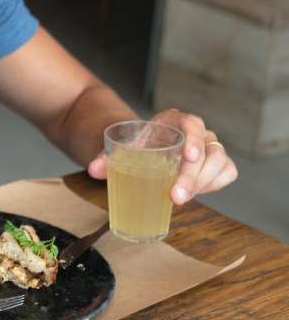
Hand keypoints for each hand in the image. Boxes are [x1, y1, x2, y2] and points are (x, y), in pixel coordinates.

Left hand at [86, 109, 238, 203]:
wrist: (149, 147)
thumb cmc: (139, 145)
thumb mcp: (124, 148)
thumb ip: (106, 157)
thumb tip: (92, 170)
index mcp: (176, 121)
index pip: (192, 124)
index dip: (193, 140)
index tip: (187, 157)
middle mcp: (198, 132)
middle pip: (207, 150)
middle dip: (193, 176)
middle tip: (174, 197)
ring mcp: (210, 147)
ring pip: (220, 163)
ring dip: (202, 183)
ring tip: (178, 198)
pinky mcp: (217, 163)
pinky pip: (226, 173)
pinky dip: (214, 184)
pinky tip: (194, 193)